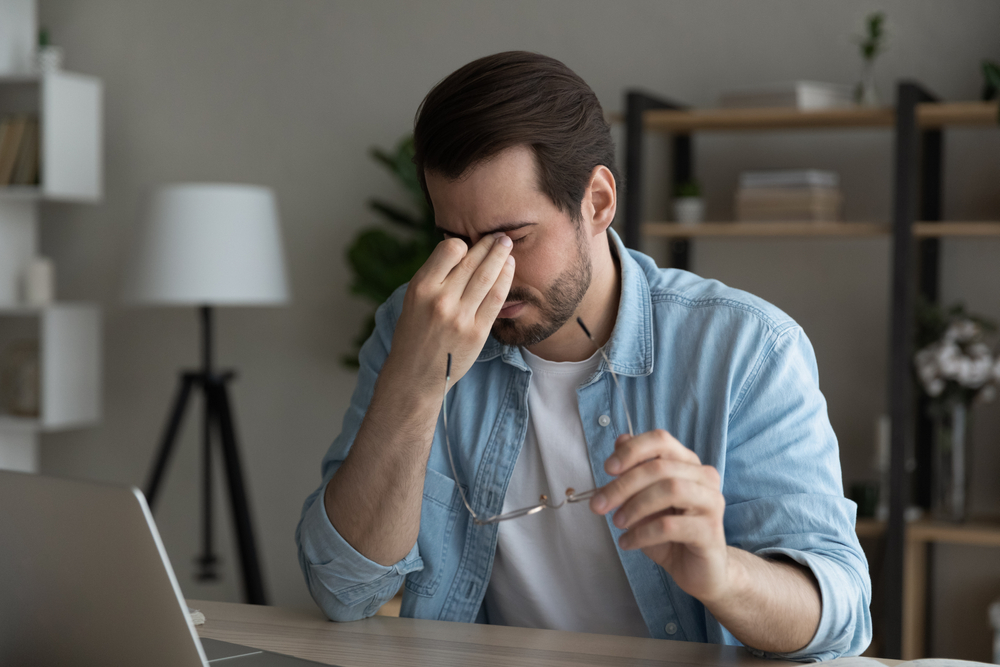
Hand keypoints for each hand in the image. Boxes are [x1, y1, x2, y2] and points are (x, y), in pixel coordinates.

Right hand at [386, 233, 514, 393]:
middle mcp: (440, 300)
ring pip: (487, 276)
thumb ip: (434, 277)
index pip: (449, 250)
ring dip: (501, 257)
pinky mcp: (477, 332)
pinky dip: (505, 279)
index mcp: (420, 288)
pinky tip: (509, 268)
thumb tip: (461, 250)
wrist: (415, 375)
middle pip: (472, 262)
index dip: (462, 244)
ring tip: (507, 245)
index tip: (468, 245)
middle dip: (490, 244)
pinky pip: (496, 298)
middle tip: (500, 235)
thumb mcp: (413, 300)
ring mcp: (460, 317)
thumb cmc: (414, 334)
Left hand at [590, 430, 730, 604]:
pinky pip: (671, 525)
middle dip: (623, 485)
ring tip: (617, 522)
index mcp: (687, 463)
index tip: (607, 469)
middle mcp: (704, 477)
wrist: (699, 570)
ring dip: (635, 506)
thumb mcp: (644, 500)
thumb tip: (620, 440)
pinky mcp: (711, 531)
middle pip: (660, 467)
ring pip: (670, 490)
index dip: (632, 450)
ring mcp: (711, 502)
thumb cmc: (670, 533)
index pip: (661, 440)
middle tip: (598, 504)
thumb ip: (635, 471)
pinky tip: (627, 542)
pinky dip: (642, 533)